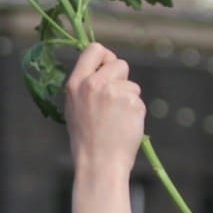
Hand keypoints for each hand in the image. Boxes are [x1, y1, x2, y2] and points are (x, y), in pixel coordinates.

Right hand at [65, 44, 143, 212]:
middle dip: (122, 78)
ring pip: (132, 84)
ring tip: (116, 119)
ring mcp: (113, 93)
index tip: (108, 68)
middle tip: (115, 99)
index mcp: (76, 83)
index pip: (94, 49)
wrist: (99, 163)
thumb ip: (86, 86)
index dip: (106, 56)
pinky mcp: (131, 103)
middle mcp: (93, 84)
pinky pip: (138, 100)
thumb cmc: (86, 139)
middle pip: (119, 63)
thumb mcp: (74, 107)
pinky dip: (135, 112)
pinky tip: (124, 126)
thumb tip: (104, 68)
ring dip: (129, 98)